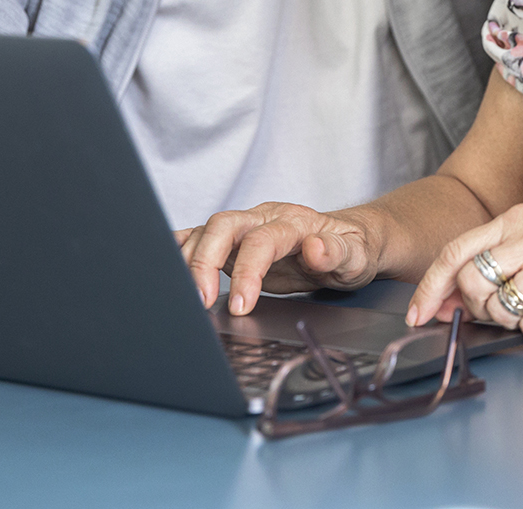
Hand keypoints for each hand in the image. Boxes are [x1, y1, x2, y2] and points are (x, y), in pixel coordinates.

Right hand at [175, 202, 383, 314]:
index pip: (262, 240)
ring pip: (206, 230)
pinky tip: (164, 267)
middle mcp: (265, 217)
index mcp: (294, 222)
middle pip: (224, 225)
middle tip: (202, 301)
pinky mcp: (234, 240)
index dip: (247, 271)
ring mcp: (247, 226)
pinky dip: (178, 249)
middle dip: (205, 261)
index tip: (240, 305)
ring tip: (182, 295)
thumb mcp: (357, 257)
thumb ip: (338, 254)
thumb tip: (316, 248)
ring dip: (188, 259)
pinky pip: (200, 237)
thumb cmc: (353, 250)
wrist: (350, 241)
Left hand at [404, 203, 522, 345]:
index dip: (430, 288)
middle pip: (472, 285)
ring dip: (512, 321)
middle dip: (479, 309)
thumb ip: (493, 264)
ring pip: (499, 310)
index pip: (456, 252)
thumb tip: (439, 301)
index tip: (417, 315)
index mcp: (521, 218)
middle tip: (507, 309)